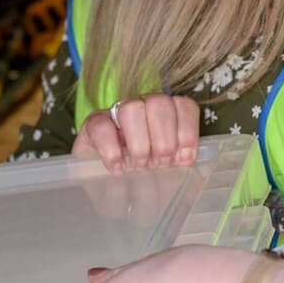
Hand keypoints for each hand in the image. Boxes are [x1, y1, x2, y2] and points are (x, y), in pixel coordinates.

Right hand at [75, 93, 200, 170]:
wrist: (99, 179)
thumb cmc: (138, 173)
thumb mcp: (162, 169)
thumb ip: (177, 167)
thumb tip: (191, 176)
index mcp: (165, 113)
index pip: (183, 105)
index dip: (187, 130)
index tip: (184, 157)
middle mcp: (143, 106)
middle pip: (159, 103)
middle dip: (164, 138)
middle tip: (161, 163)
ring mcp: (116, 112)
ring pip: (132, 108)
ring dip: (140, 142)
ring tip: (140, 166)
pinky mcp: (92, 124)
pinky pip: (102, 126)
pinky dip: (112, 149)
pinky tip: (118, 167)